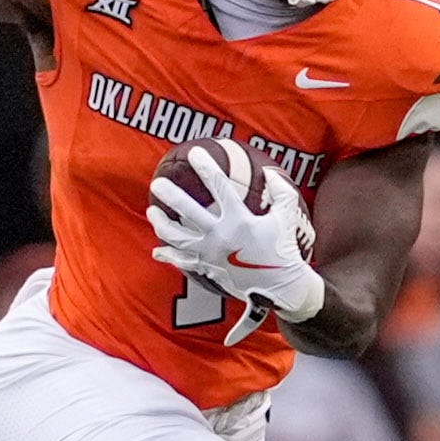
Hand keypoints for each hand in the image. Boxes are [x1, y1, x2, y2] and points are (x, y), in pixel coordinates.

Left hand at [149, 151, 324, 344]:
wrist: (281, 287)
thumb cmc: (284, 249)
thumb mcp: (287, 217)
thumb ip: (281, 191)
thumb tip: (269, 172)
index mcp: (240, 220)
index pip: (219, 187)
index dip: (206, 167)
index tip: (194, 153)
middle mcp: (221, 236)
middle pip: (188, 212)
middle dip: (171, 195)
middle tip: (157, 183)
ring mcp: (211, 254)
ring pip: (178, 238)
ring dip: (162, 224)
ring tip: (152, 211)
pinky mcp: (208, 268)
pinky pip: (183, 262)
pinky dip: (169, 256)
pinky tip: (157, 250)